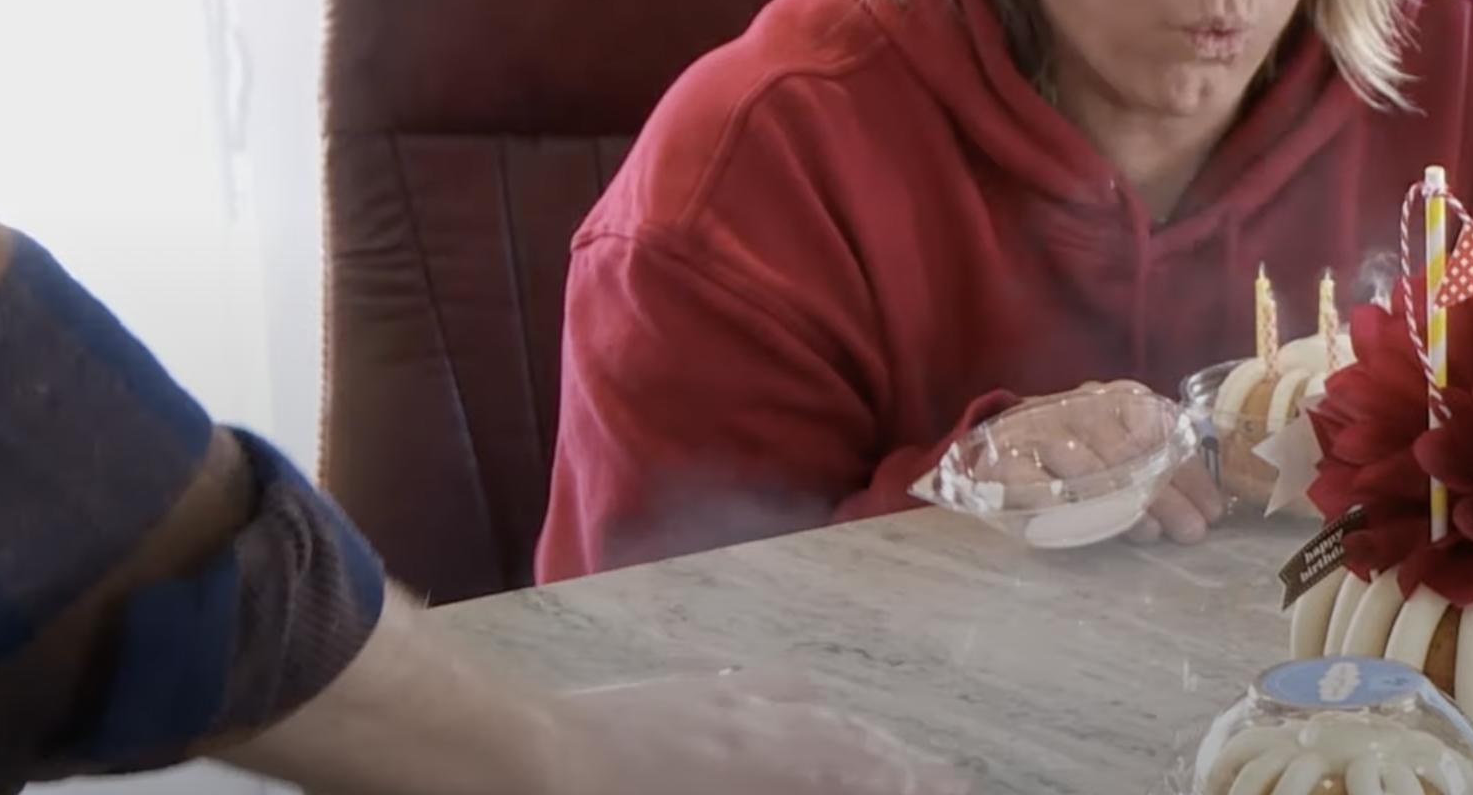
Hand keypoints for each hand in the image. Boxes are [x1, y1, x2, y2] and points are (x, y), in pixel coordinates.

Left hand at [549, 670, 969, 794]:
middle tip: (943, 778)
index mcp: (770, 768)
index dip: (912, 783)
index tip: (956, 786)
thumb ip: (787, 778)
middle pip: (852, 748)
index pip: (862, 775)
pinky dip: (804, 704)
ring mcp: (724, 705)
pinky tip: (806, 703)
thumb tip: (839, 763)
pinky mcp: (685, 693)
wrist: (516, 761)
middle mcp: (761, 730)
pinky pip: (767, 688)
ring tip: (892, 755)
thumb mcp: (721, 789)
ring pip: (816, 717)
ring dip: (862, 739)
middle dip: (902, 769)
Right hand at [988, 380, 1225, 544]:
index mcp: (1117, 397)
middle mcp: (1081, 405)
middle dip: (1163, 494)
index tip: (1211, 510)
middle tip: (1189, 531)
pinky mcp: (1004, 455)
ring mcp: (1040, 428)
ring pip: (1082, 462)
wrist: (1005, 439)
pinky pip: (1029, 477)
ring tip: (1148, 532)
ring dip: (1118, 501)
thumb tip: (1209, 511)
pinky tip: (1080, 522)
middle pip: (1127, 451)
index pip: (1161, 431)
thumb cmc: (1080, 448)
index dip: (1189, 473)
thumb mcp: (1123, 448)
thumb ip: (1162, 470)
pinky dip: (1054, 499)